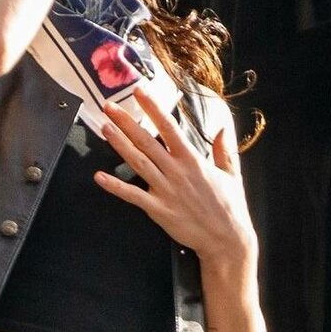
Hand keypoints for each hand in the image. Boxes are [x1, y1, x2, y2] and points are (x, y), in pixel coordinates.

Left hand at [94, 87, 256, 264]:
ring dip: (119, 144)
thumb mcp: (232, 174)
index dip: (154, 108)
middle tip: (109, 106)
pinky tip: (99, 177)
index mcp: (193, 160)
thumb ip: (225, 150)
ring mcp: (165, 190)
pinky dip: (115, 187)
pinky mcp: (158, 209)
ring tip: (105, 128)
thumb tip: (223, 128)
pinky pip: (133, 195)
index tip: (140, 92)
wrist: (226, 239)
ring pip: (138, 162)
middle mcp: (176, 171)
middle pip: (147, 141)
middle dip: (127, 122)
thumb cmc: (230, 207)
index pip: (170, 127)